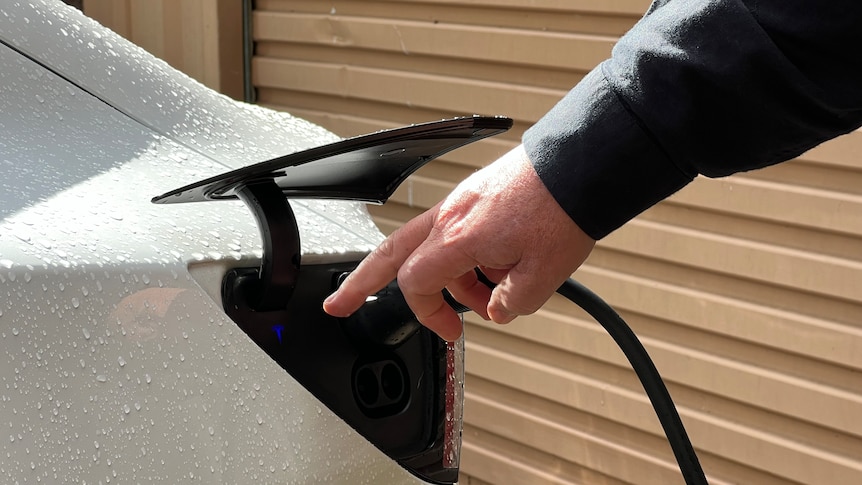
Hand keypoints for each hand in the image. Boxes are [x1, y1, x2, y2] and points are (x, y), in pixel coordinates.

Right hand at [323, 144, 595, 340]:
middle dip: (361, 282)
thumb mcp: (543, 276)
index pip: (415, 283)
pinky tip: (497, 268)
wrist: (581, 165)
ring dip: (448, 278)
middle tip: (340, 302)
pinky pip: (454, 231)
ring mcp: (461, 201)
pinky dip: (464, 256)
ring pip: (430, 246)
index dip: (428, 314)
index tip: (449, 331)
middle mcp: (451, 216)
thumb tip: (496, 310)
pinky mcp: (477, 194)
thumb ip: (511, 303)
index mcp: (458, 238)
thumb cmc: (562, 210)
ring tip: (485, 297)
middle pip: (390, 253)